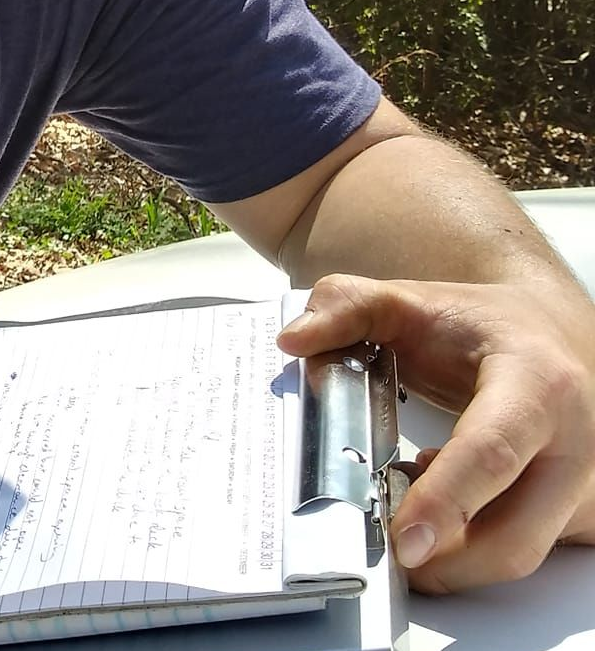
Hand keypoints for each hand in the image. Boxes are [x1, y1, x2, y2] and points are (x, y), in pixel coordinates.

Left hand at [278, 273, 594, 592]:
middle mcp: (575, 446)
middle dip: (444, 558)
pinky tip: (436, 510)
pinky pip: (525, 551)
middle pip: (514, 534)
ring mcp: (584, 490)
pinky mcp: (579, 520)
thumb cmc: (479, 326)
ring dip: (454, 556)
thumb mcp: (411, 301)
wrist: (549, 337)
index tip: (402, 537)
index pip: (492, 451)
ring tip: (403, 515)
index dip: (447, 499)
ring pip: (519, 554)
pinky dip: (472, 548)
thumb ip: (346, 307)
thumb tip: (294, 339)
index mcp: (538, 384)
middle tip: (382, 550)